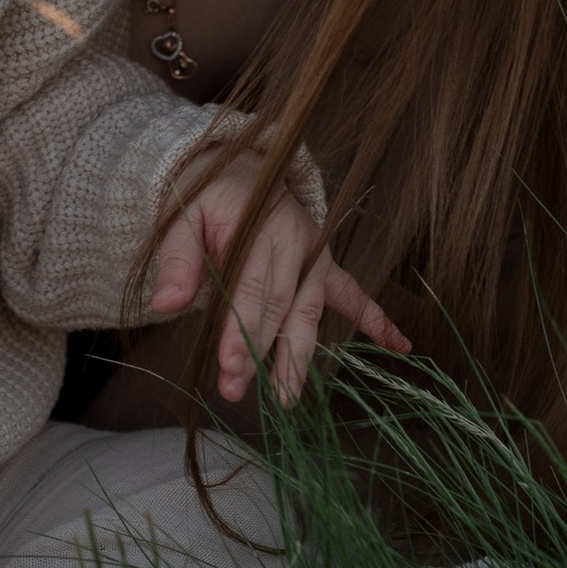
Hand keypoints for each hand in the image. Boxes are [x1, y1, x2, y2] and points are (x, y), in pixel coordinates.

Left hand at [148, 161, 410, 403]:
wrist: (241, 169)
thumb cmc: (209, 198)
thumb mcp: (183, 218)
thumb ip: (177, 260)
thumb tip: (166, 303)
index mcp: (262, 228)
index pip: (251, 289)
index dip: (240, 330)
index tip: (229, 367)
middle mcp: (298, 243)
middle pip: (282, 308)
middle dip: (262, 353)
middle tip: (239, 389)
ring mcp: (317, 257)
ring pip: (310, 313)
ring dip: (299, 357)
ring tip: (288, 398)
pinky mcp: (327, 267)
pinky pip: (355, 294)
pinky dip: (378, 320)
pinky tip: (400, 346)